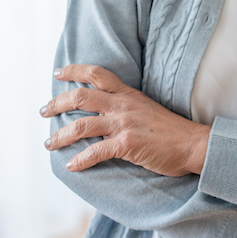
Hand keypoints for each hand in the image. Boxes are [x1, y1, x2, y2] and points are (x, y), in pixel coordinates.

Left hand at [41, 64, 210, 175]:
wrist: (192, 144)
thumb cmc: (170, 131)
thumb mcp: (146, 109)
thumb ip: (124, 108)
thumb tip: (101, 116)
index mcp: (128, 94)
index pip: (97, 74)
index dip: (74, 71)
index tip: (58, 73)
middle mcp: (123, 105)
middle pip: (81, 96)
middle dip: (57, 103)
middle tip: (44, 111)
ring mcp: (124, 123)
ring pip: (82, 125)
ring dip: (60, 135)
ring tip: (49, 143)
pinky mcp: (127, 144)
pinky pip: (96, 151)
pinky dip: (80, 160)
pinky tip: (72, 167)